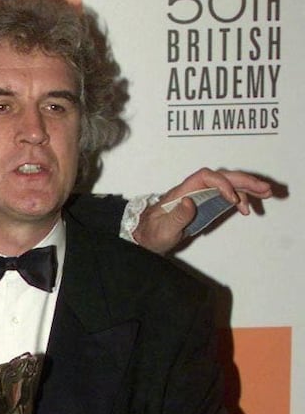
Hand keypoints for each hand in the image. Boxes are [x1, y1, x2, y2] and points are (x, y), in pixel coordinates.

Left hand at [133, 168, 271, 253]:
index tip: (232, 199)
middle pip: (223, 177)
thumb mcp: (162, 229)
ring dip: (247, 188)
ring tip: (266, 194)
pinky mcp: (205, 204)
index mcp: (183, 191)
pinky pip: (226, 197)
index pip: (206, 177)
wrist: (146, 236)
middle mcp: (194, 189)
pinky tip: (248, 208)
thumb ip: (176, 216)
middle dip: (244, 181)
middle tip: (265, 189)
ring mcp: (201, 195)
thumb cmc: (152, 233)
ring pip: (228, 185)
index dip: (222, 184)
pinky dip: (240, 200)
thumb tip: (190, 201)